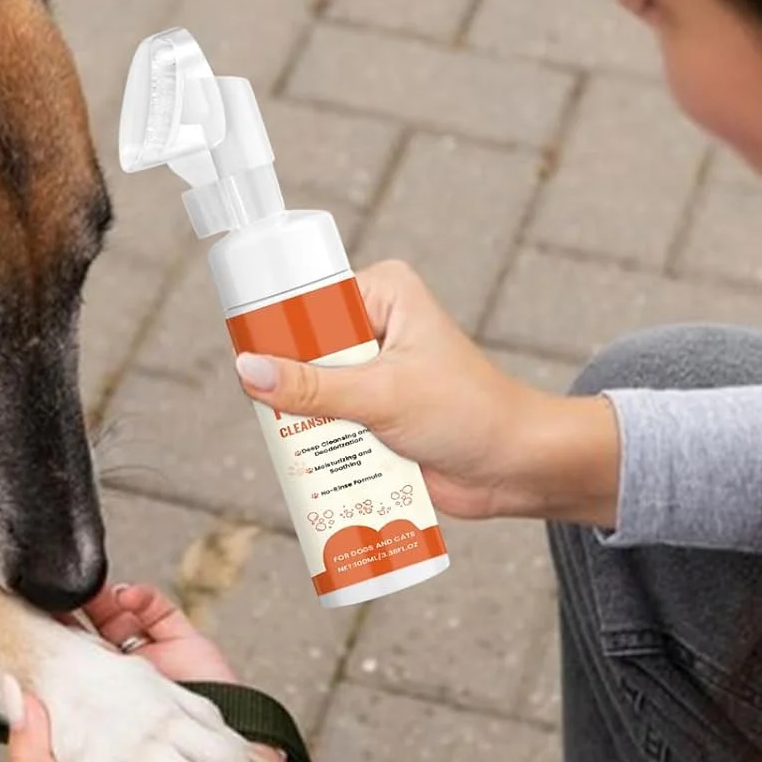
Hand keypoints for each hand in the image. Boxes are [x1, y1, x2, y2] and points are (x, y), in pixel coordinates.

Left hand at [8, 584, 316, 761]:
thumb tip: (16, 697)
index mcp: (87, 726)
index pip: (51, 679)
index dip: (34, 653)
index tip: (13, 628)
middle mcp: (116, 697)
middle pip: (78, 642)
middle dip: (59, 616)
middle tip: (38, 594)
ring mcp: (151, 671)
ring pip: (114, 620)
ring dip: (94, 600)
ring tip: (80, 594)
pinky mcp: (187, 651)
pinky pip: (159, 612)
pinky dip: (139, 597)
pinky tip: (124, 596)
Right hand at [233, 260, 618, 525]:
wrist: (515, 468)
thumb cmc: (467, 413)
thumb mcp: (383, 395)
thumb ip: (313, 387)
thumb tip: (248, 372)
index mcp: (382, 293)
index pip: (308, 300)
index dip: (274, 328)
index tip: (246, 358)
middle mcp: (374, 325)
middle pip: (301, 349)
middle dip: (285, 384)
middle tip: (268, 411)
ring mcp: (371, 372)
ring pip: (309, 390)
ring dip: (299, 420)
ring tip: (287, 443)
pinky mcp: (371, 412)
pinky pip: (326, 422)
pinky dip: (315, 443)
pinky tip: (300, 463)